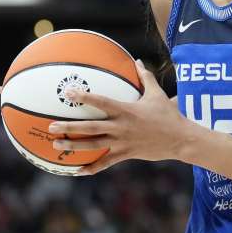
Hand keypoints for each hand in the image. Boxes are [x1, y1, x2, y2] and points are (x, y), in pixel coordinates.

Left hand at [46, 60, 196, 174]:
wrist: (180, 139)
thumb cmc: (169, 115)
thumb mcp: (157, 94)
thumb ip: (145, 77)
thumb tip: (137, 61)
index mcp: (126, 110)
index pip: (101, 102)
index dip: (84, 97)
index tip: (68, 94)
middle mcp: (121, 126)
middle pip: (90, 127)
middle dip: (69, 127)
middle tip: (51, 126)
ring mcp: (122, 142)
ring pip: (93, 145)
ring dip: (73, 146)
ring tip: (55, 145)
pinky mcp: (126, 154)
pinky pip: (105, 163)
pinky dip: (91, 168)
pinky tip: (77, 171)